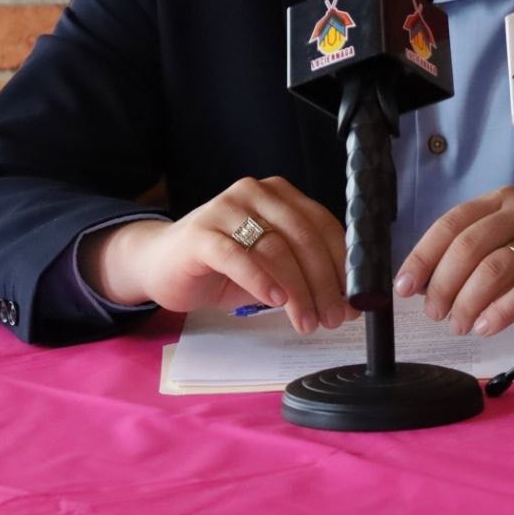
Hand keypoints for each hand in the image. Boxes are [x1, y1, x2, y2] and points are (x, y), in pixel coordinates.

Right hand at [79, 176, 358, 334]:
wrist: (159, 263)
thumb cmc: (221, 266)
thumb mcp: (270, 268)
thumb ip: (303, 276)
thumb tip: (346, 305)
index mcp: (280, 194)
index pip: (322, 224)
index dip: (342, 262)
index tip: (354, 298)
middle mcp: (256, 193)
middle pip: (302, 236)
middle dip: (323, 282)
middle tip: (333, 318)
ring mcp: (226, 208)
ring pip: (275, 248)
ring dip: (297, 290)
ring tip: (307, 321)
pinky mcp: (201, 233)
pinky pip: (237, 256)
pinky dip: (260, 279)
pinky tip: (275, 302)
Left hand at [393, 186, 513, 337]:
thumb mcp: (500, 245)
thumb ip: (464, 257)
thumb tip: (418, 284)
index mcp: (499, 202)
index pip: (452, 223)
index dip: (424, 256)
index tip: (405, 286)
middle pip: (470, 245)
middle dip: (444, 283)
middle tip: (435, 312)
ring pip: (496, 268)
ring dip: (469, 301)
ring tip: (460, 324)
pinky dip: (500, 312)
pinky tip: (486, 326)